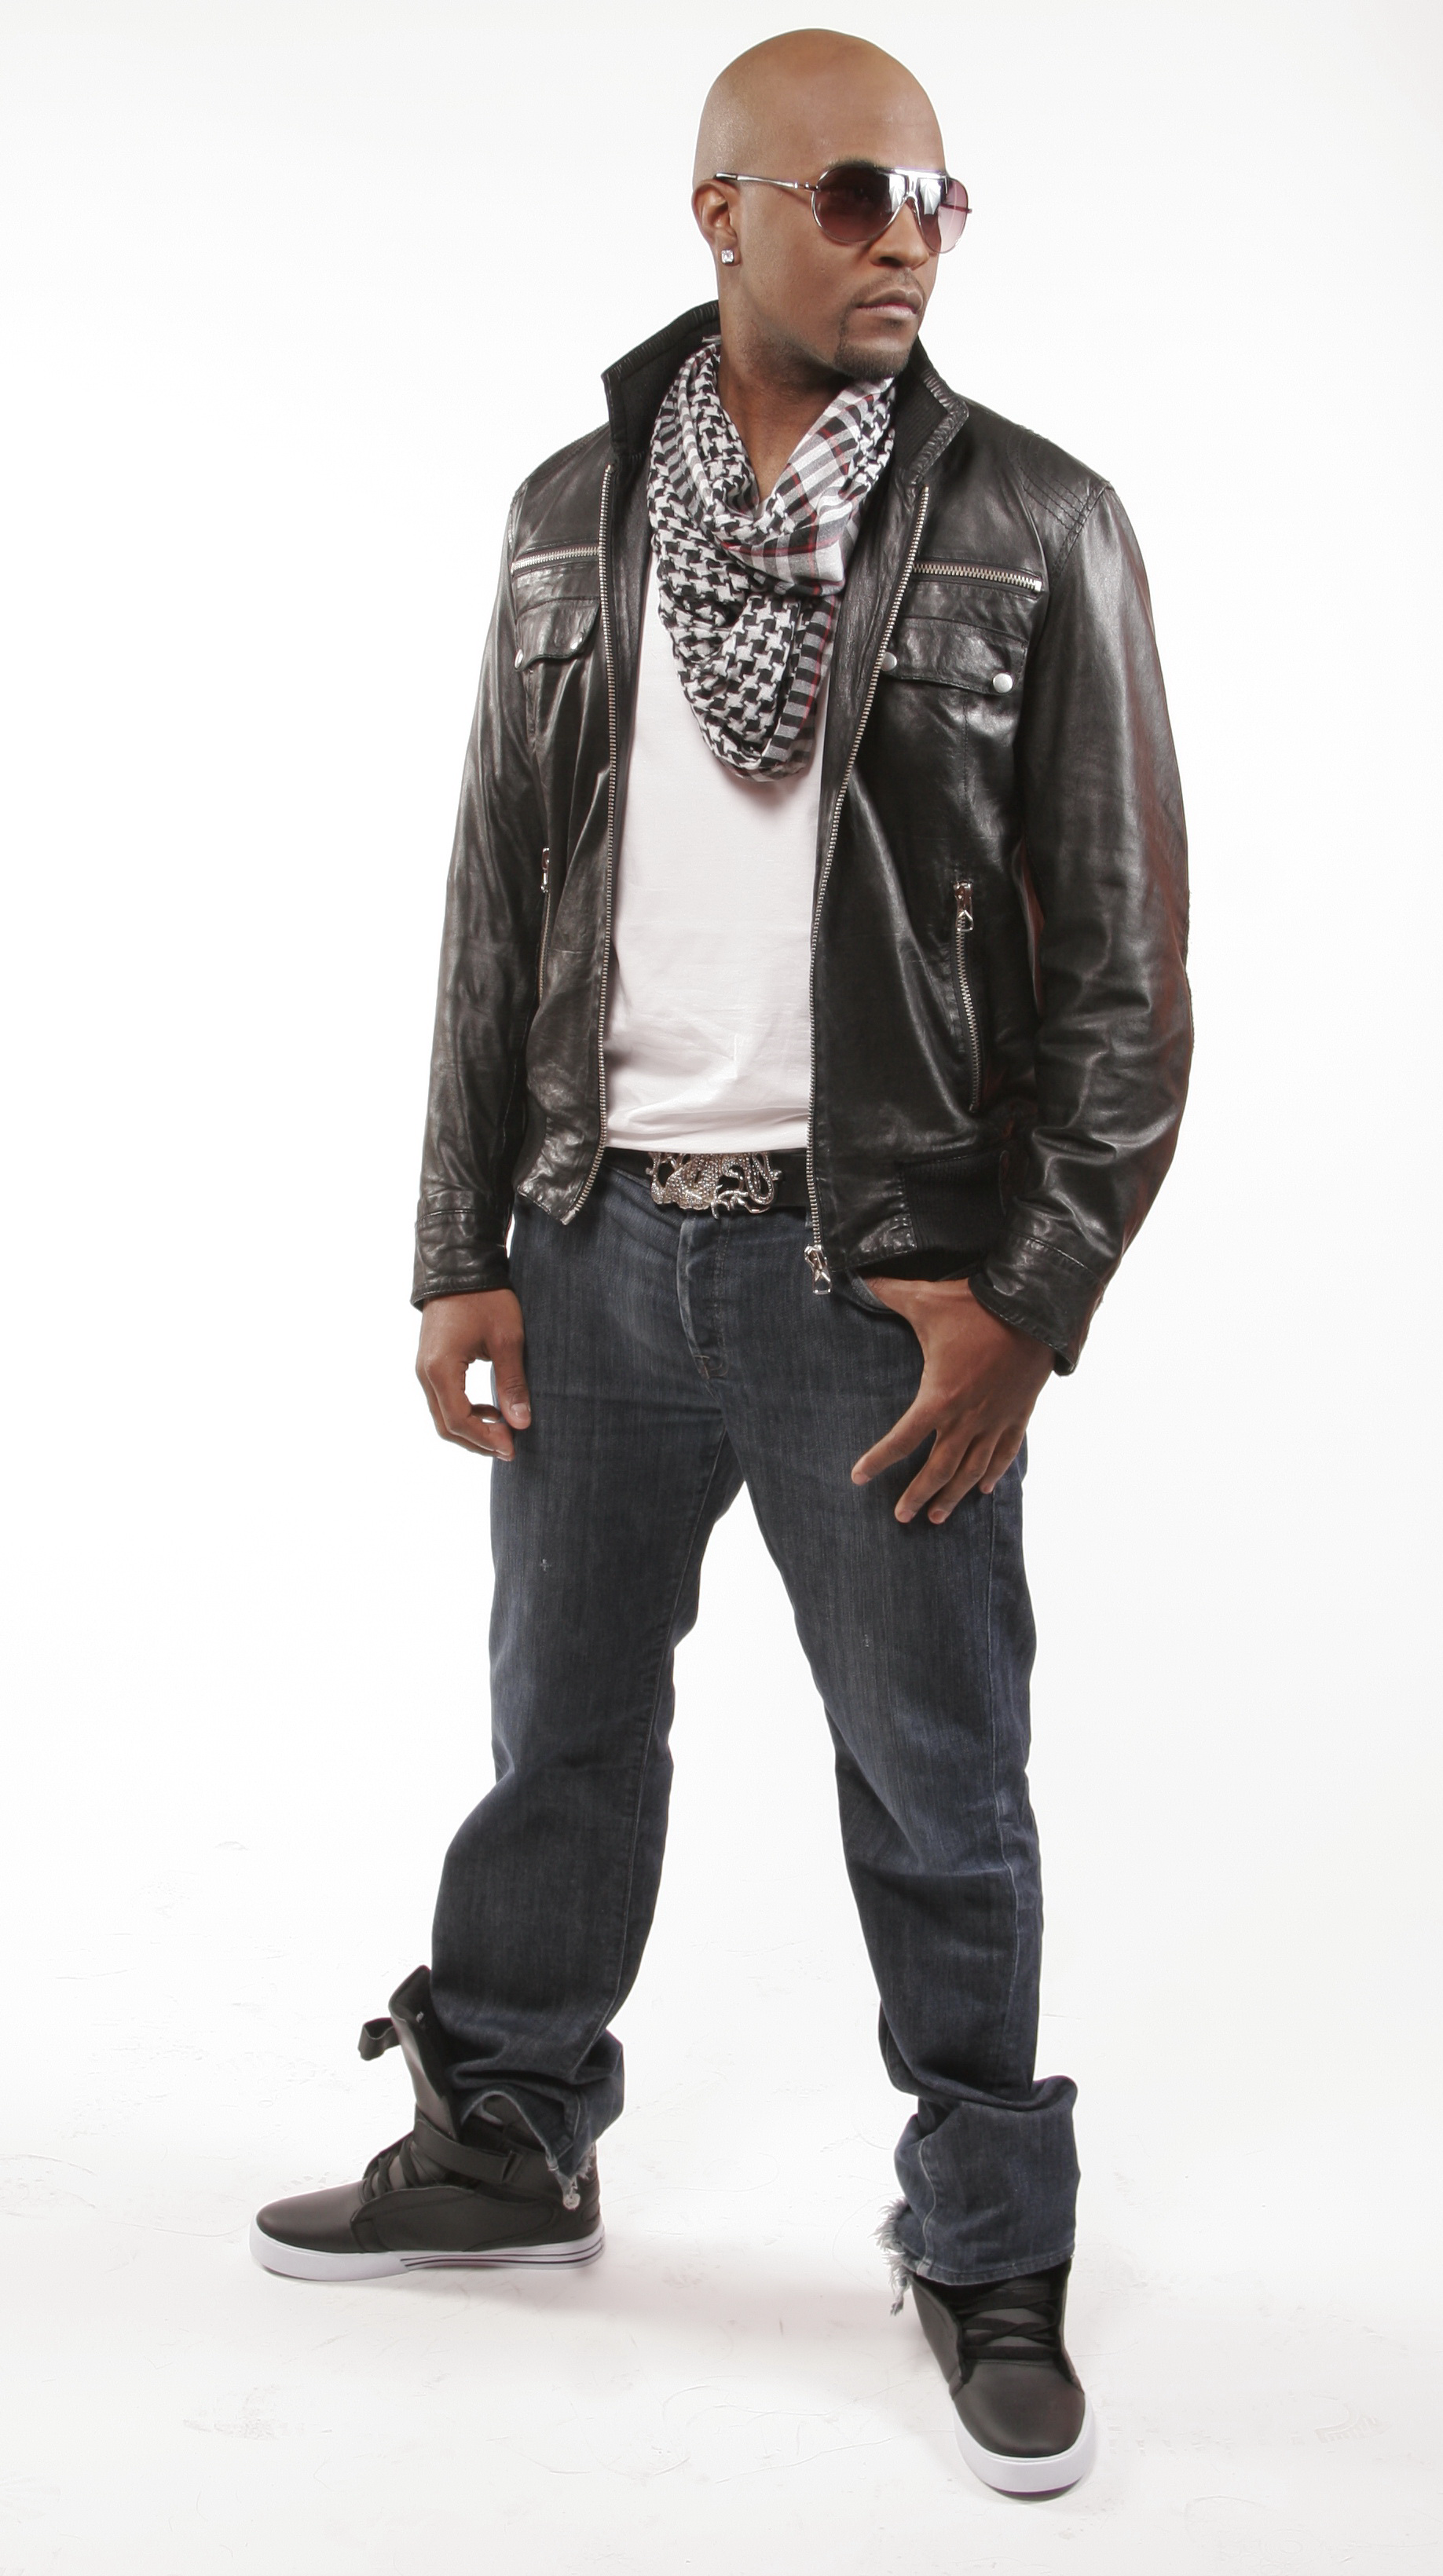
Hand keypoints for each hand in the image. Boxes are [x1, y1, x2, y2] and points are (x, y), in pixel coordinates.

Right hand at [416, 1289, 531, 1459]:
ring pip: (442, 1414)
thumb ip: (512, 1384)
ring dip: (471, 1429)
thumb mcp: (507, 1340)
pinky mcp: (430, 1362)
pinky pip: (443, 1399)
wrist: (460, 1266)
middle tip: (510, 1447)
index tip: (512, 1447)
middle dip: (477, 1441)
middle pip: (445, 1425)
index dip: (485, 1440)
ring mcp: (424, 1368)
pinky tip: (491, 1409)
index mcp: (441, 1369)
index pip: (458, 1421)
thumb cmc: (486, 1299)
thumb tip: (522, 1424)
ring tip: (503, 1431)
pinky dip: (465, 1412)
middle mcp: (425, 1373)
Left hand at [850, 1276, 1051, 1523]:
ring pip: (970, 1470)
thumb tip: (856, 1276)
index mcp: (939, 1397)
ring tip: (936, 1516)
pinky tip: (983, 1489)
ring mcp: (995, 1420)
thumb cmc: (977, 1305)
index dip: (877, 1460)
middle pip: (937, 1469)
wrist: (1036, 1308)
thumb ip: (887, 1291)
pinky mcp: (1018, 1414)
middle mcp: (967, 1418)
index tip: (858, 1477)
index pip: (901, 1439)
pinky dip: (992, 1474)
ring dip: (952, 1496)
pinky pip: (1004, 1454)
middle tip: (901, 1517)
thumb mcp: (925, 1299)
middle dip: (917, 1495)